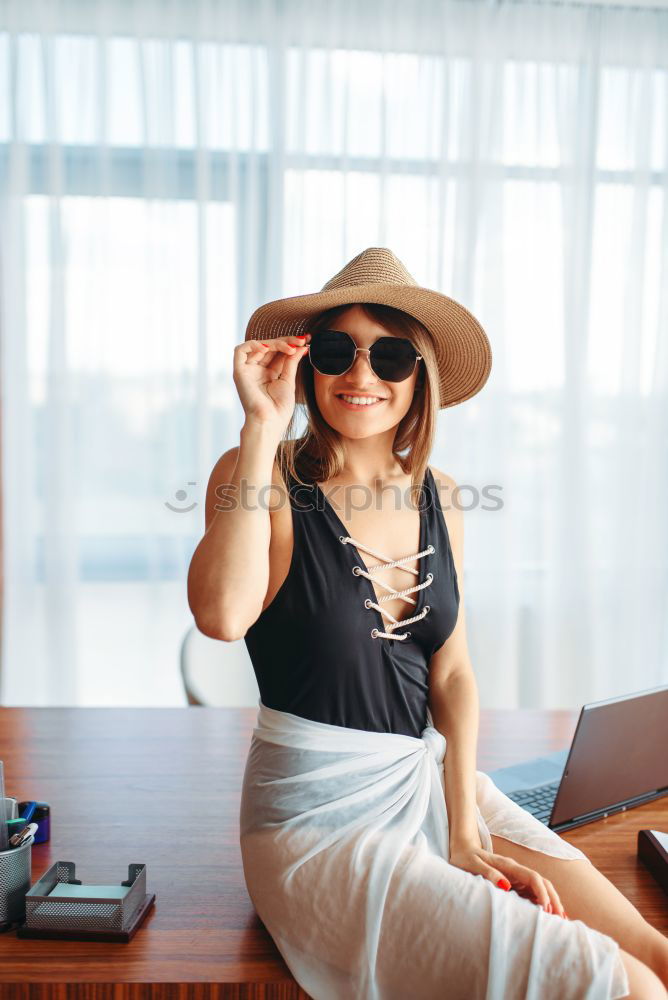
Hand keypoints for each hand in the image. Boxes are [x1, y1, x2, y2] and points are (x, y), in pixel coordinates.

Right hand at [233, 333, 310, 434]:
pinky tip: (268, 348)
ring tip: (291, 347)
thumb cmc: (279, 409)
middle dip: (287, 341)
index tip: (307, 340)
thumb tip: (302, 346)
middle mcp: (257, 370)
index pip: (279, 352)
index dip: (291, 344)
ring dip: (275, 342)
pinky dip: (254, 345)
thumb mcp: (288, 381)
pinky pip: (240, 351)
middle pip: (270, 347)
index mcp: (269, 373)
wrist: (270, 423)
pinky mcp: (239, 372)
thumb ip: (291, 362)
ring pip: (258, 346)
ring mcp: (248, 370)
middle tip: (302, 341)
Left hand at [448, 843, 568, 918]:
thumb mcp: (474, 865)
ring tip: (561, 919)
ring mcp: (516, 877)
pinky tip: (547, 914)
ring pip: (540, 888)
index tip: (546, 908)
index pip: (533, 877)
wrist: (462, 848)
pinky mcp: (514, 883)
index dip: (541, 892)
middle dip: (553, 899)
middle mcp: (516, 870)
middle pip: (542, 882)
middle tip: (561, 918)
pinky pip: (532, 893)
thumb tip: (506, 885)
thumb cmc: (466, 857)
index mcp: (509, 866)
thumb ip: (489, 873)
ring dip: (551, 901)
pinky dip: (542, 902)